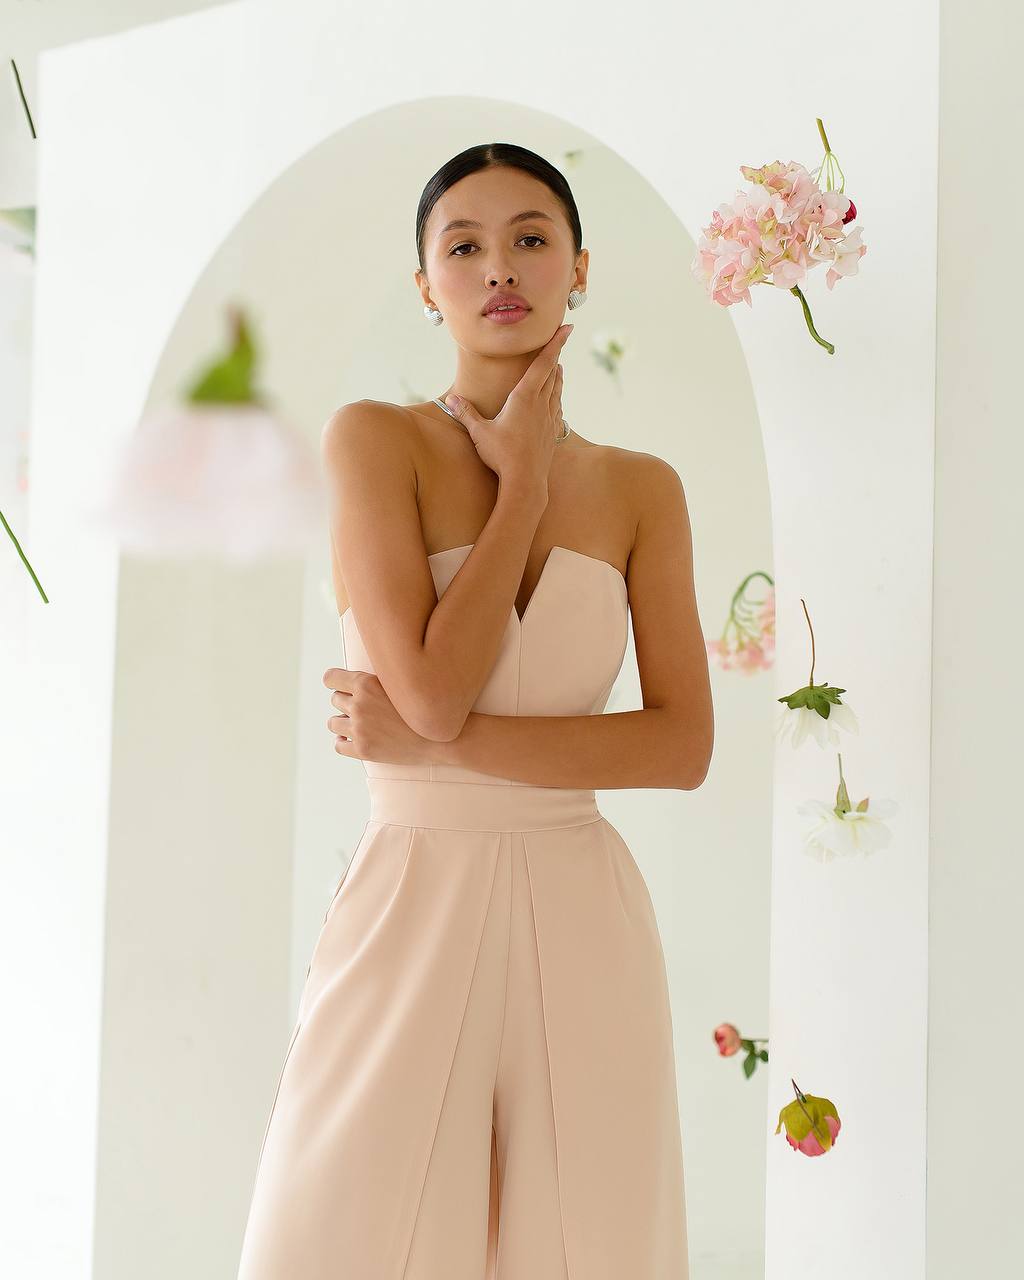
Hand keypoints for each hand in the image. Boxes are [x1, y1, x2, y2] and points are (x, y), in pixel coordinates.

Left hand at [323, 666, 438, 765]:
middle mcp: (359, 705)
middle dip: (347, 703)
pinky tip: (355, 740)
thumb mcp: (398, 684)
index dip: (335, 682)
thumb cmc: (422, 709)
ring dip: (344, 722)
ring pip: (333, 722)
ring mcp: (359, 729)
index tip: (340, 687)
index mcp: (366, 684)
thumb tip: (353, 683)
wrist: (442, 738)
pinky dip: (344, 742)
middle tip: (366, 708)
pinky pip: (338, 745)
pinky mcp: (362, 750)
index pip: (331, 679)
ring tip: (361, 725)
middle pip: (335, 700)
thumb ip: (375, 682)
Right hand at [442, 322, 571, 494]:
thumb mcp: (480, 432)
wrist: (526, 483)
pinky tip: (555, 402)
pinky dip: (557, 399)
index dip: (555, 343)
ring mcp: (549, 420)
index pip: (543, 363)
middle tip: (560, 341)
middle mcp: (541, 405)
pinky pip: (557, 410)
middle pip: (552, 373)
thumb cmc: (502, 456)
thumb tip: (450, 399)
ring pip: (557, 391)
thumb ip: (466, 413)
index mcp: (525, 397)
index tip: (567, 327)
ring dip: (557, 377)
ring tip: (558, 368)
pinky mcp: (551, 434)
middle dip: (555, 356)